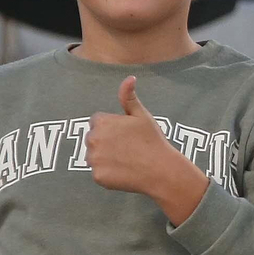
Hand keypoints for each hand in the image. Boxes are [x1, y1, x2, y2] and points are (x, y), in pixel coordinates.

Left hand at [87, 76, 207, 222]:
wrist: (160, 170)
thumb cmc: (152, 141)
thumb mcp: (142, 115)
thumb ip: (129, 97)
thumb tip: (129, 78)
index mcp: (101, 122)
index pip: (97, 123)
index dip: (112, 128)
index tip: (126, 135)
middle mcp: (93, 139)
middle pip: (93, 139)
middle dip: (105, 143)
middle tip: (127, 149)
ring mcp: (94, 159)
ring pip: (94, 157)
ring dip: (105, 159)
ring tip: (126, 160)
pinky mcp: (97, 176)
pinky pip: (99, 173)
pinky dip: (108, 174)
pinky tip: (124, 172)